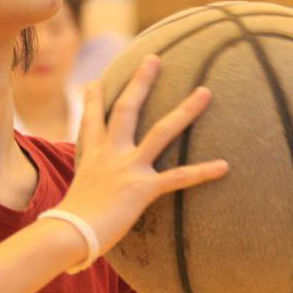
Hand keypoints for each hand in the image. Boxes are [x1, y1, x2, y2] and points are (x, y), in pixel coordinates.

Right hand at [60, 55, 228, 254]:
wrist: (68, 234)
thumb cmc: (69, 225)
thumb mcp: (74, 196)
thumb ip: (84, 192)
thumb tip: (72, 207)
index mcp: (93, 155)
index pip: (92, 119)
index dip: (94, 99)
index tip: (95, 81)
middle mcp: (111, 154)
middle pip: (127, 109)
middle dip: (141, 82)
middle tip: (154, 59)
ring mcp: (128, 168)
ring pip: (161, 132)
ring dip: (185, 111)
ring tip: (205, 92)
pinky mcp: (142, 189)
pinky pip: (178, 177)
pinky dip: (202, 172)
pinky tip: (224, 166)